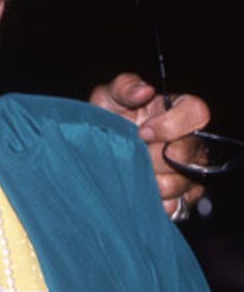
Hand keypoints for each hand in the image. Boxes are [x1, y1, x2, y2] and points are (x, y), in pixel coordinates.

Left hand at [89, 73, 209, 214]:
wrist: (93, 152)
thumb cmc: (105, 121)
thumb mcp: (107, 97)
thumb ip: (124, 87)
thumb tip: (144, 90)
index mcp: (176, 111)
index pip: (197, 111)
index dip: (172, 123)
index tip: (142, 132)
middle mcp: (189, 141)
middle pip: (188, 152)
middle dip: (154, 156)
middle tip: (133, 154)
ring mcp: (189, 170)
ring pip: (181, 182)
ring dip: (151, 180)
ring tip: (131, 171)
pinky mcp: (182, 196)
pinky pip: (175, 204)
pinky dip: (152, 200)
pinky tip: (137, 189)